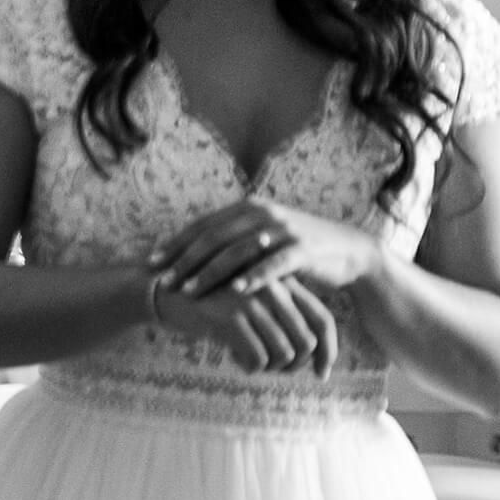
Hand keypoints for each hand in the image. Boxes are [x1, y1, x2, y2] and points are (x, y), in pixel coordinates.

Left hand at [152, 197, 382, 300]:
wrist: (348, 251)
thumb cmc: (296, 249)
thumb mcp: (262, 238)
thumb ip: (232, 240)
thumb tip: (191, 254)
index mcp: (247, 207)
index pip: (203, 225)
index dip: (176, 243)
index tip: (151, 261)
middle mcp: (261, 213)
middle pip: (213, 237)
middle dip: (184, 259)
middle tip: (162, 278)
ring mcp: (282, 230)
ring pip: (237, 252)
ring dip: (210, 272)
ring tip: (189, 290)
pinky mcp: (302, 250)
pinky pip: (272, 265)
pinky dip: (252, 278)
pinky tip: (235, 292)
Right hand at [158, 272, 339, 376]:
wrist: (165, 291)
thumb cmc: (213, 302)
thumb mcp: (251, 299)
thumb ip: (282, 313)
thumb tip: (314, 350)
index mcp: (282, 281)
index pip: (323, 319)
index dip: (329, 351)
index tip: (321, 374)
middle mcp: (272, 288)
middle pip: (307, 343)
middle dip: (293, 365)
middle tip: (273, 368)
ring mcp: (252, 301)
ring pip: (284, 354)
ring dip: (269, 368)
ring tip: (251, 360)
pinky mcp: (231, 317)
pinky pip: (258, 359)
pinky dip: (248, 366)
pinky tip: (233, 357)